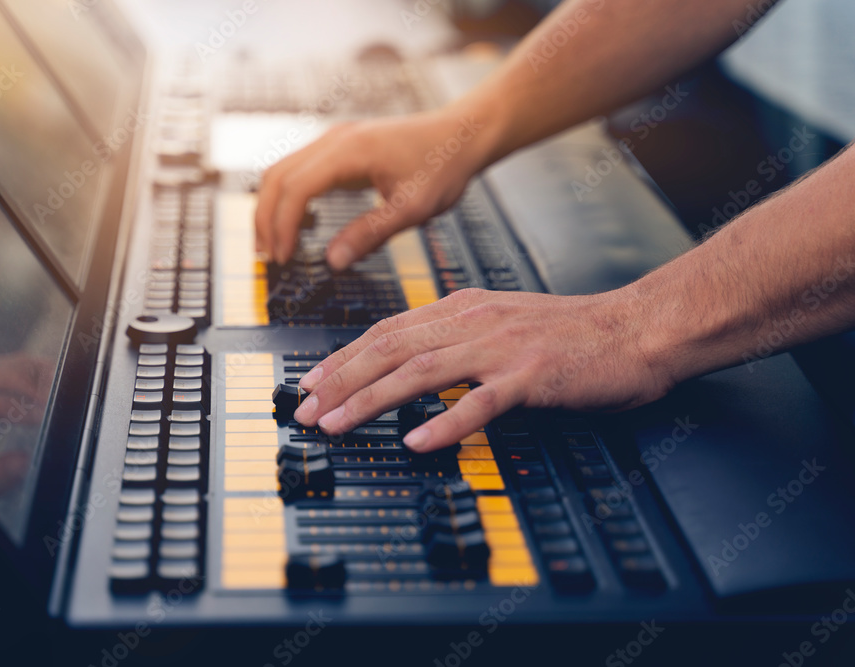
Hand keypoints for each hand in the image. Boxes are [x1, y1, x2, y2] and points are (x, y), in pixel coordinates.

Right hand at [255, 109, 490, 268]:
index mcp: (349, 150)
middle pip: (277, 177)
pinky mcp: (340, 148)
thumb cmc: (443, 166)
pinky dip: (289, 198)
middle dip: (266, 219)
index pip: (296, 188)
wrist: (462, 134)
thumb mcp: (412, 208)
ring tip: (276, 247)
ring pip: (283, 171)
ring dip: (273, 208)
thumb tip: (333, 262)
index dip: (283, 227)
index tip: (283, 259)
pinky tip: (299, 227)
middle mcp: (334, 139)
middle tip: (269, 259)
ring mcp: (334, 140)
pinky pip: (300, 170)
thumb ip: (370, 234)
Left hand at [291, 287, 672, 451]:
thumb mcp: (503, 322)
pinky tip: (416, 443)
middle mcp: (474, 323)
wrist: (637, 328)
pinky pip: (480, 402)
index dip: (342, 358)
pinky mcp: (531, 376)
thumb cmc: (574, 333)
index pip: (387, 331)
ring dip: (371, 400)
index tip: (311, 384)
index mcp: (464, 309)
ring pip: (420, 372)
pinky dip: (445, 423)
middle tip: (305, 411)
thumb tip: (412, 362)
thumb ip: (458, 339)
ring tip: (336, 424)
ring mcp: (501, 348)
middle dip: (340, 381)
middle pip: (389, 349)